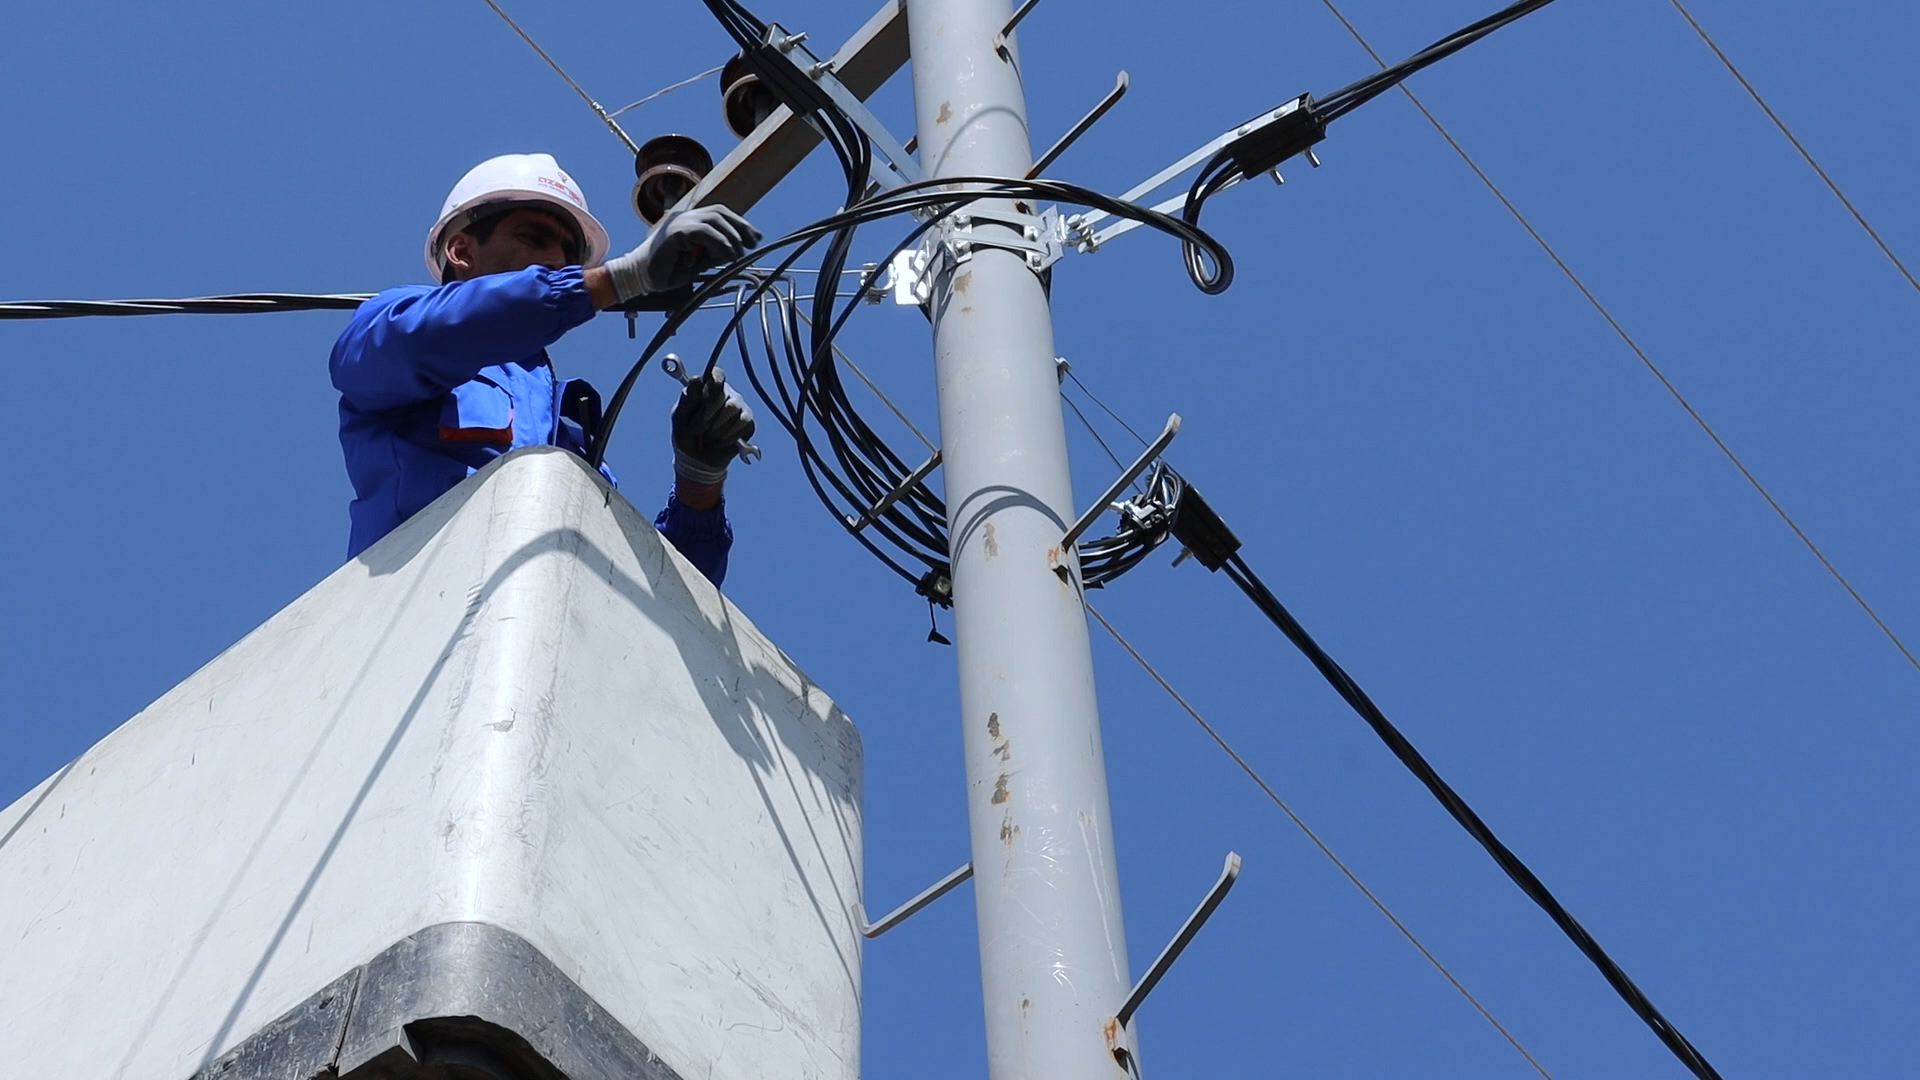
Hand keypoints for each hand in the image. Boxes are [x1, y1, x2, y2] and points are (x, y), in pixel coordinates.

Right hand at [606, 206, 761, 299]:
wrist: (641, 277)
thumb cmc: (670, 271)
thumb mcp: (700, 261)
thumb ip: (716, 252)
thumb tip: (739, 251)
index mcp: (691, 220)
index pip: (720, 213)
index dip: (740, 223)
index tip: (756, 238)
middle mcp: (685, 216)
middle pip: (720, 213)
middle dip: (740, 228)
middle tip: (752, 245)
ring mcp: (679, 221)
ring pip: (714, 220)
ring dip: (731, 238)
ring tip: (736, 255)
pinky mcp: (675, 232)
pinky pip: (703, 233)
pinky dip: (719, 244)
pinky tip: (726, 256)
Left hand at [671, 367, 755, 485]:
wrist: (698, 461)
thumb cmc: (686, 435)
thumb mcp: (680, 417)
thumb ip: (687, 398)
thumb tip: (697, 379)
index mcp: (707, 389)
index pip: (716, 374)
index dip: (713, 383)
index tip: (705, 395)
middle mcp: (725, 394)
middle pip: (724, 393)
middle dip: (709, 412)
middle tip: (699, 427)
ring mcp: (739, 408)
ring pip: (733, 407)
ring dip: (717, 426)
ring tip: (709, 436)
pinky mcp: (748, 423)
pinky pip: (743, 423)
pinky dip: (728, 435)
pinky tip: (720, 441)